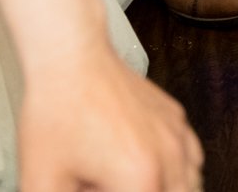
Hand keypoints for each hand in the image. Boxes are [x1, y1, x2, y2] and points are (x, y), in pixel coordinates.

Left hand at [18, 45, 202, 191]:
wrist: (72, 59)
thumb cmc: (60, 109)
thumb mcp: (43, 177)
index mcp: (139, 178)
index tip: (96, 190)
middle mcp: (167, 156)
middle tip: (109, 186)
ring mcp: (176, 134)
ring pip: (192, 182)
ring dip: (169, 189)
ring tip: (135, 184)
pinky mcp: (175, 117)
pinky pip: (193, 156)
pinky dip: (181, 171)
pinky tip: (156, 171)